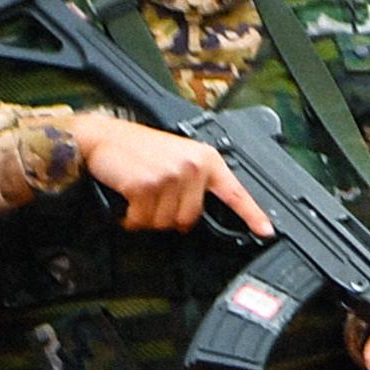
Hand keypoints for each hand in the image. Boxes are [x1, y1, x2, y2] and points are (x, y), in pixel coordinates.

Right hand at [69, 110, 260, 237]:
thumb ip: (196, 180)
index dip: (252, 214)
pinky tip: (128, 200)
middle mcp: (192, 166)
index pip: (235, 192)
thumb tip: (201, 213)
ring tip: (140, 195)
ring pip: (165, 223)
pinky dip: (131, 218)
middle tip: (154, 198)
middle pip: (189, 219)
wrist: (103, 138)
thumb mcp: (178, 156)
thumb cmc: (138, 149)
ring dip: (147, 218)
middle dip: (168, 217)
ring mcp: (170, 176)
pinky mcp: (146, 185)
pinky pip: (142, 220)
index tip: (266, 231)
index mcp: (205, 159)